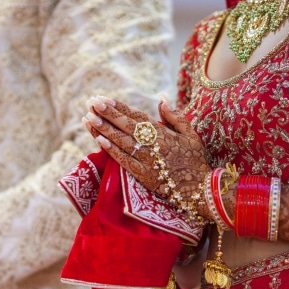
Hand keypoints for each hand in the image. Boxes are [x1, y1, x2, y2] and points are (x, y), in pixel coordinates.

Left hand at [86, 95, 210, 213]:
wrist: (200, 190)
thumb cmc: (196, 160)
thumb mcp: (191, 134)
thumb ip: (175, 116)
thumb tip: (161, 99)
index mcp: (162, 132)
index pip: (136, 116)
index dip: (119, 107)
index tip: (104, 99)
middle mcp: (152, 144)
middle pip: (125, 126)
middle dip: (107, 114)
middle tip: (91, 102)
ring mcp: (146, 160)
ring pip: (120, 141)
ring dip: (103, 129)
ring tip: (88, 118)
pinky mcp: (143, 176)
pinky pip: (123, 160)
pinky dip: (110, 150)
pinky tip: (98, 140)